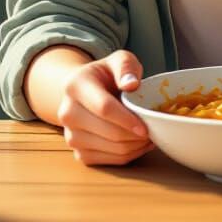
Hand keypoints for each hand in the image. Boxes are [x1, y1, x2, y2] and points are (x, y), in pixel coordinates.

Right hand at [57, 49, 153, 166]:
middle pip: (109, 132)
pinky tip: (137, 142)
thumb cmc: (106, 75)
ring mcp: (71, 136)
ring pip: (111, 149)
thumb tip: (131, 84)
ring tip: (149, 135)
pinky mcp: (79, 153)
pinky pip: (110, 160)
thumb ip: (126, 67)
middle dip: (135, 134)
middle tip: (154, 129)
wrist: (85, 91)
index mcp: (75, 86)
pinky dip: (129, 154)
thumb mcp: (118, 60)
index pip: (104, 108)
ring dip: (135, 145)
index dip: (127, 119)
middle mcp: (67, 113)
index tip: (145, 126)